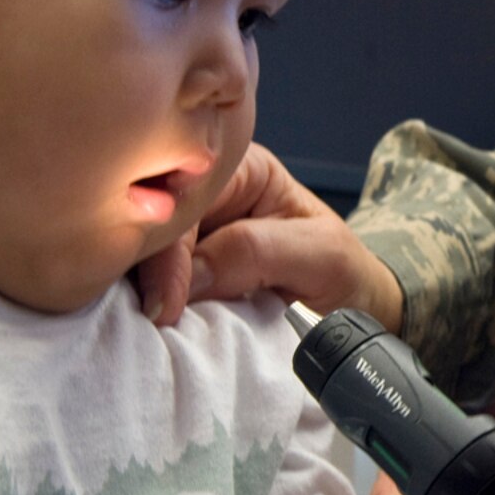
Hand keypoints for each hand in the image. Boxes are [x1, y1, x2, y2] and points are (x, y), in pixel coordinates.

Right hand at [133, 144, 403, 328]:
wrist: (354, 307)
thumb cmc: (342, 268)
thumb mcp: (318, 254)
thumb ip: (258, 252)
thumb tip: (189, 273)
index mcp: (238, 170)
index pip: (185, 200)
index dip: (169, 251)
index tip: (166, 302)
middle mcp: (204, 195)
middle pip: (152, 224)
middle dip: (144, 269)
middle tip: (147, 315)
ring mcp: (190, 233)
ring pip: (144, 256)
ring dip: (141, 289)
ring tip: (141, 324)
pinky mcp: (182, 270)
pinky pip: (152, 283)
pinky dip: (149, 303)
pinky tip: (144, 323)